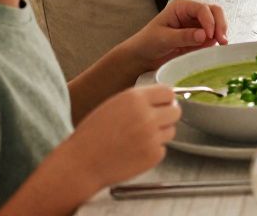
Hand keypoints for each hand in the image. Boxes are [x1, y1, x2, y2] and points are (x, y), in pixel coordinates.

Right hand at [61, 86, 178, 189]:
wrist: (80, 164)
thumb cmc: (92, 135)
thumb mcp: (113, 105)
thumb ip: (139, 100)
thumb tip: (164, 100)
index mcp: (135, 98)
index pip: (168, 92)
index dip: (165, 99)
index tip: (162, 105)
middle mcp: (147, 116)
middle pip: (175, 111)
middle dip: (167, 116)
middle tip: (154, 123)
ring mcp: (152, 137)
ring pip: (171, 131)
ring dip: (160, 134)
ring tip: (138, 139)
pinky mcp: (153, 155)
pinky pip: (162, 149)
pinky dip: (152, 151)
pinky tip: (135, 152)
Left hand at [125, 0, 227, 69]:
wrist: (142, 57)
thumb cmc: (148, 43)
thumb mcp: (163, 39)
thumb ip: (184, 36)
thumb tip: (204, 35)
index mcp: (181, 7)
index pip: (202, 9)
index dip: (210, 21)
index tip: (210, 36)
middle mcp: (191, 13)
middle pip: (215, 12)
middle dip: (220, 25)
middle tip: (222, 40)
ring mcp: (197, 24)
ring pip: (217, 23)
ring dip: (221, 33)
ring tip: (221, 45)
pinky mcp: (200, 37)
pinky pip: (213, 36)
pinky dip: (217, 41)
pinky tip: (215, 49)